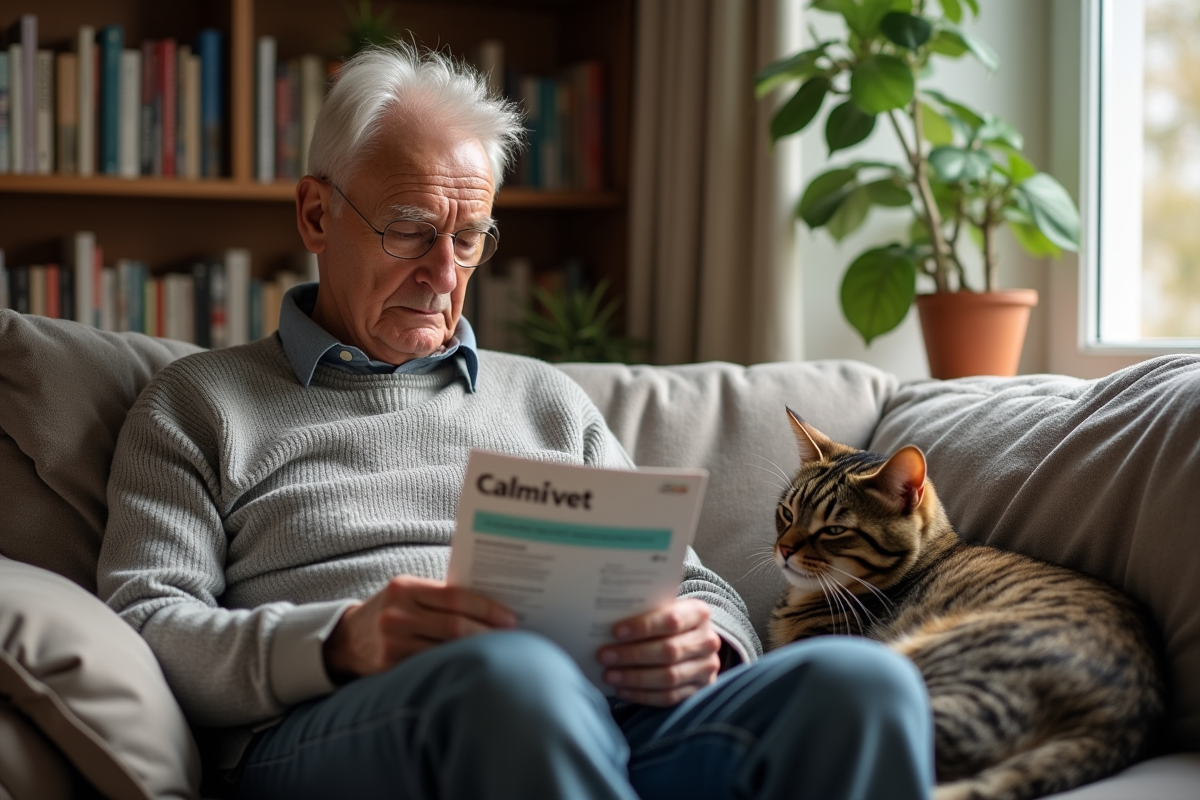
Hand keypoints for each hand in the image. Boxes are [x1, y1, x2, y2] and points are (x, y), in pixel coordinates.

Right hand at [323, 575, 516, 681]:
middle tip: (513, 638)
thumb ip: (441, 595)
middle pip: (454, 627)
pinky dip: (454, 666)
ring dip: (475, 653)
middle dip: (487, 633)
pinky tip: (471, 667)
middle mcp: (396, 614)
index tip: (510, 617)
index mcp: (405, 588)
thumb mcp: (409, 592)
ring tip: (499, 653)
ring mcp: (391, 643)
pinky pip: (431, 667)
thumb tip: (493, 603)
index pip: (455, 597)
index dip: (486, 608)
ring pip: (445, 650)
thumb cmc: (392, 611)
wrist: (347, 639)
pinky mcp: (389, 668)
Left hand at [597, 598, 721, 705]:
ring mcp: (706, 668)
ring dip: (635, 678)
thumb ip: (644, 614)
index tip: (616, 632)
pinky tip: (622, 690)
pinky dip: (643, 695)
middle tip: (604, 656)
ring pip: (669, 677)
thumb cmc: (667, 623)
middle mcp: (708, 641)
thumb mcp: (662, 611)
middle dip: (633, 655)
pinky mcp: (700, 691)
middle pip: (669, 651)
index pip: (672, 620)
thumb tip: (606, 624)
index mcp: (698, 613)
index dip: (644, 626)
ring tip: (609, 675)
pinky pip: (669, 697)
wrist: (692, 642)